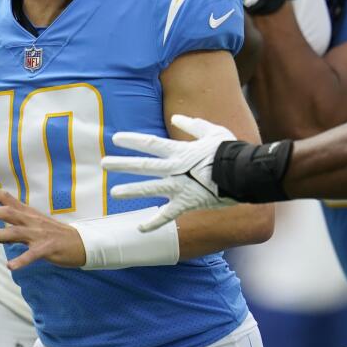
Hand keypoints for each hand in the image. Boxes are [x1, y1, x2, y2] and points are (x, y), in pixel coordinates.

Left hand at [0, 181, 87, 269]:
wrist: (81, 243)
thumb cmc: (56, 235)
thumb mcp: (36, 225)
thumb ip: (17, 225)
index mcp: (30, 214)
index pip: (9, 199)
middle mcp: (32, 222)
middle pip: (10, 213)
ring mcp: (40, 235)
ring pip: (16, 232)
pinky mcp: (47, 248)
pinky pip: (32, 255)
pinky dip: (21, 260)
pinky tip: (11, 266)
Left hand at [101, 115, 237, 230]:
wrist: (243, 173)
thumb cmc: (230, 150)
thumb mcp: (213, 131)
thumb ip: (193, 125)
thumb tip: (177, 118)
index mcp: (180, 151)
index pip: (150, 144)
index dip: (132, 141)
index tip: (116, 139)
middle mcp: (175, 169)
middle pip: (143, 166)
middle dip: (122, 164)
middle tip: (104, 163)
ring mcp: (179, 187)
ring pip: (150, 189)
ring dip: (131, 191)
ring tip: (113, 193)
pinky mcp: (186, 204)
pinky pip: (167, 215)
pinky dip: (154, 223)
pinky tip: (140, 228)